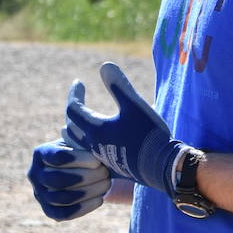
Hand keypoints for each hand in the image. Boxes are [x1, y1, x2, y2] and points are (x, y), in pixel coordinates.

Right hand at [27, 139, 112, 221]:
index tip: (97, 161)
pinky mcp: (49, 210)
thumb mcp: (79, 141)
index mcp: (41, 153)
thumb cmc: (81, 150)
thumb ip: (83, 138)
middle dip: (86, 177)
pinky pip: (64, 214)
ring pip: (62, 198)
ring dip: (88, 192)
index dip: (78, 160)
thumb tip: (95, 136)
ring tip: (106, 184)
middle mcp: (35, 174)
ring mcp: (40, 194)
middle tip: (105, 172)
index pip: (57, 157)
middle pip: (59, 180)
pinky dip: (84, 208)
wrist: (78, 168)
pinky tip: (100, 199)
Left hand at [65, 62, 184, 195]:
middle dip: (73, 110)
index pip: (73, 109)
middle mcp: (93, 145)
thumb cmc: (148, 134)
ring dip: (73, 130)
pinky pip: (86, 154)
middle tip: (77, 98)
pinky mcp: (109, 166)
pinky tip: (91, 142)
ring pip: (76, 144)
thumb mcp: (134, 105)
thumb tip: (104, 65)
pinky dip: (82, 144)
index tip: (79, 83)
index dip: (74, 93)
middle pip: (71, 127)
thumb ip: (119, 85)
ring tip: (73, 123)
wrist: (161, 166)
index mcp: (96, 129)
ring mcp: (100, 158)